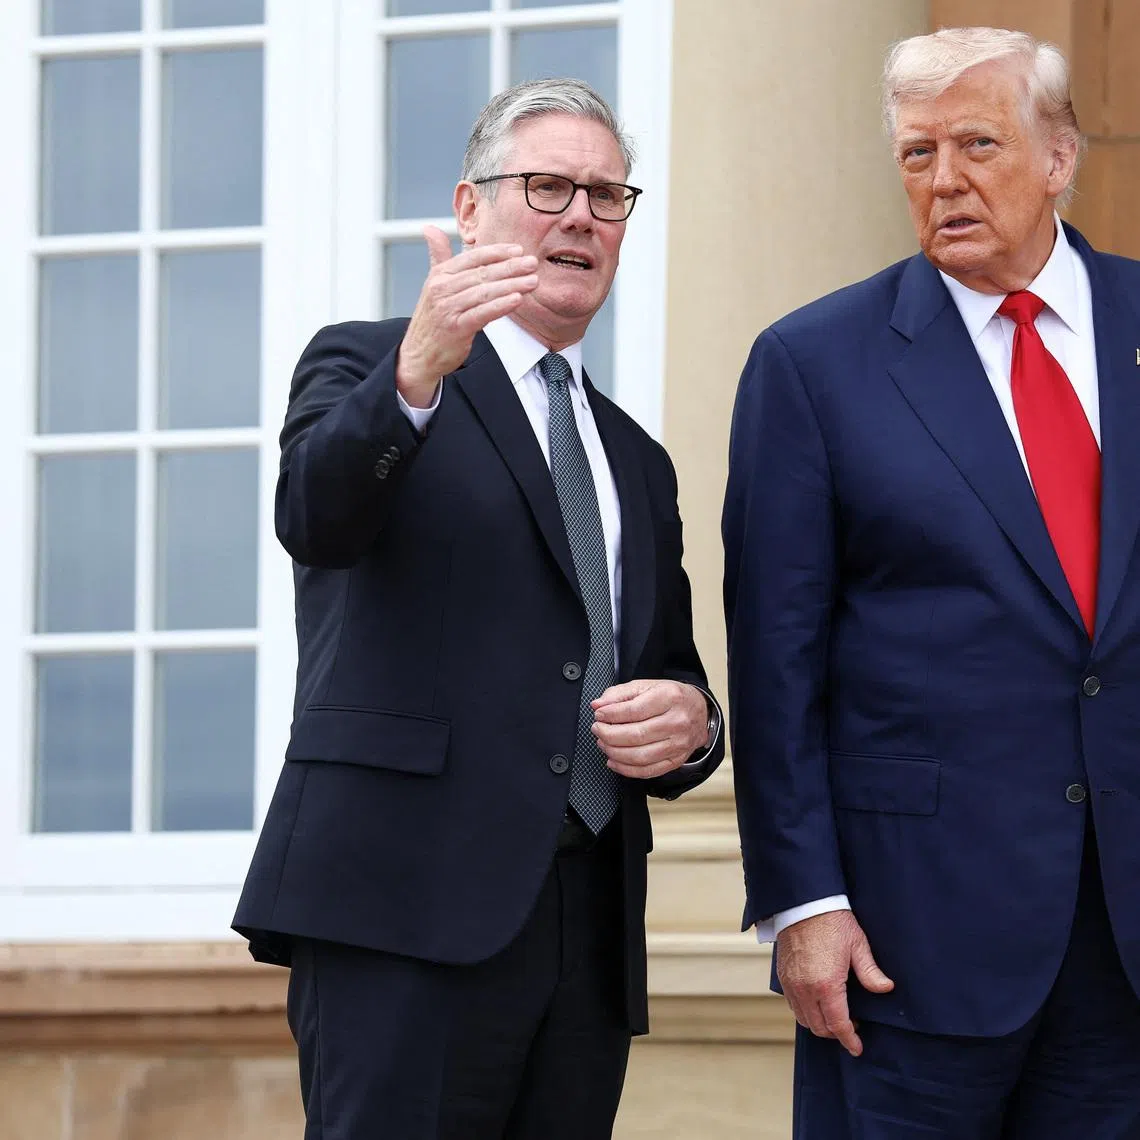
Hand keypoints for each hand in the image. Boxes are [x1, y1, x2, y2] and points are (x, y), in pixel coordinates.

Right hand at [396, 226, 538, 406]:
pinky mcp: (456, 328)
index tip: (518, 250)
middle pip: (482, 273)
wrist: (418, 355)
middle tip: (532, 263)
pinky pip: (482, 313)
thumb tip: (430, 229)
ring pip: (485, 292)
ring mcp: (448, 308)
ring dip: (511, 285)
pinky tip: (517, 300)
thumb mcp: (433, 285)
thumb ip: (438, 257)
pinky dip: (501, 305)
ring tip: (532, 281)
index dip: (497, 252)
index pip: (472, 257)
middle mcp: (442, 288)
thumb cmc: (432, 320)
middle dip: (510, 267)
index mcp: (439, 275)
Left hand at [590, 680, 708, 778]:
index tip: (599, 715)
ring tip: (603, 744)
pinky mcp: (677, 760)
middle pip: (636, 735)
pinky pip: (648, 771)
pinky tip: (614, 761)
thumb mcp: (647, 686)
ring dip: (614, 752)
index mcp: (670, 697)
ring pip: (640, 756)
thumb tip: (598, 705)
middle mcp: (677, 722)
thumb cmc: (670, 697)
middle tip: (598, 729)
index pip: (635, 710)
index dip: (611, 715)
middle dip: (609, 734)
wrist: (700, 712)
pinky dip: (626, 769)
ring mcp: (678, 744)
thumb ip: (620, 693)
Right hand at [775, 910, 893, 1057]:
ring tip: (834, 1015)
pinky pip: (792, 1005)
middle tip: (850, 1026)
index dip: (849, 1040)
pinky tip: (817, 1002)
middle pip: (819, 1027)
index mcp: (827, 985)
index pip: (838, 1025)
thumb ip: (871, 972)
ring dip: (819, 1024)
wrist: (803, 904)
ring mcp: (791, 984)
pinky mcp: (783, 976)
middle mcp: (805, 989)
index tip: (857, 1048)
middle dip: (835, 1033)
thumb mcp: (857, 945)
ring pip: (803, 1019)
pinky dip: (804, 1011)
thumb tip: (886, 988)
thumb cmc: (832, 922)